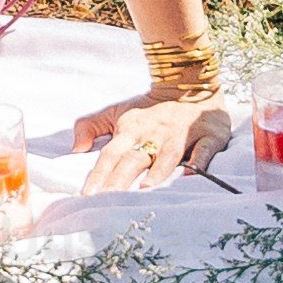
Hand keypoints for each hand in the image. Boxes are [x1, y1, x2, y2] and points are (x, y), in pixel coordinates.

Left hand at [73, 94, 217, 187]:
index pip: (110, 154)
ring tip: (147, 190)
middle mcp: (154, 134)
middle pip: (135, 159)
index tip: (87, 195)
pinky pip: (204, 148)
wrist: (189, 82)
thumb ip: (91, 126)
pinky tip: (193, 173)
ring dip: (158, 172)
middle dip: (122, 179)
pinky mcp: (208, 134)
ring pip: (168, 156)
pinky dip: (200, 160)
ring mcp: (181, 134)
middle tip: (110, 201)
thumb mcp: (117, 111)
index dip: (98, 174)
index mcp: (130, 129)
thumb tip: (75, 149)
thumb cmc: (149, 107)